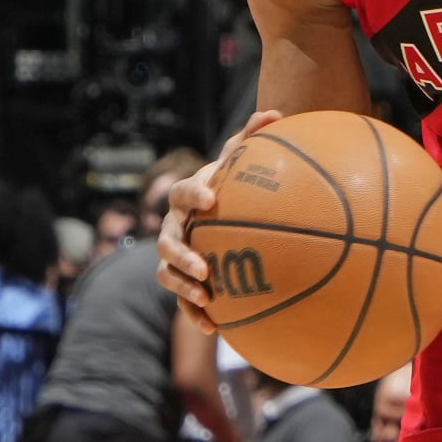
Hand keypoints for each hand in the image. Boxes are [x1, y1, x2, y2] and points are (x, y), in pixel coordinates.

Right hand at [158, 109, 283, 328]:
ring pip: (166, 273)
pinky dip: (194, 313)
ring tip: (206, 297)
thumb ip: (254, 137)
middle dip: (182, 255)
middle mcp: (176, 226)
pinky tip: (215, 329)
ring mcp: (176, 255)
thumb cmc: (232, 184)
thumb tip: (275, 112)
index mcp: (189, 196)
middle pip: (168, 241)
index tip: (211, 199)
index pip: (183, 192)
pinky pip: (182, 300)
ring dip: (183, 287)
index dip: (193, 194)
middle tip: (203, 267)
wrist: (218, 211)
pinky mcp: (183, 280)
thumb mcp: (242, 160)